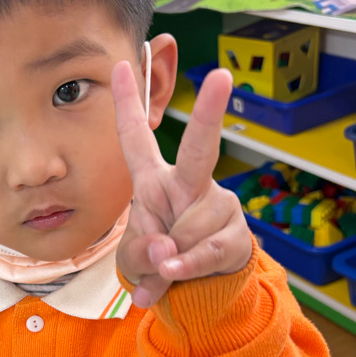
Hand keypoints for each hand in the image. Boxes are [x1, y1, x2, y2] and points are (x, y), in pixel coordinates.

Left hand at [113, 60, 251, 307]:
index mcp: (153, 182)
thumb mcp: (134, 261)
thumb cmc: (159, 262)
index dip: (129, 104)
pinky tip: (177, 273)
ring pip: (189, 227)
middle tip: (223, 76)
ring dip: (172, 256)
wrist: (196, 290)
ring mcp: (216, 205)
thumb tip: (167, 252)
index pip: (137, 139)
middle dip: (210, 113)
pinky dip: (187, 267)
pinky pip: (205, 251)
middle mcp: (188, 184)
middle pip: (198, 148)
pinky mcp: (235, 233)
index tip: (120, 65)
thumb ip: (140, 254)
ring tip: (171, 264)